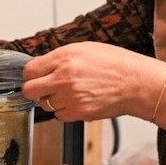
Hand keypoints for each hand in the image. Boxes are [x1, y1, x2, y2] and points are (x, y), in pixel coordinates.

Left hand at [22, 41, 163, 122]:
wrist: (136, 83)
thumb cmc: (115, 63)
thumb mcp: (85, 49)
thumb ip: (60, 57)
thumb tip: (41, 66)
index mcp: (64, 58)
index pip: (29, 70)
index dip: (32, 73)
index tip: (36, 75)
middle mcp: (64, 78)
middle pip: (30, 90)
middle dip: (35, 89)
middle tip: (44, 87)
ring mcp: (70, 97)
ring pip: (44, 104)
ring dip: (53, 100)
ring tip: (70, 92)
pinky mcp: (78, 113)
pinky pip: (59, 115)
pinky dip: (65, 110)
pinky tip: (78, 101)